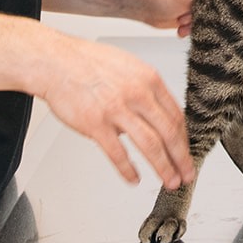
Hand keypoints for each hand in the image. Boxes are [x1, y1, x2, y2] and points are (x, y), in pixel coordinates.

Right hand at [40, 35, 195, 188]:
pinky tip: (134, 179)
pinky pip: (117, 153)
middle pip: (169, 132)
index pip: (176, 115)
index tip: (186, 153)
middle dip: (181, 158)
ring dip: (163, 167)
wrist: (56, 62)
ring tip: (169, 181)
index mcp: (149, 79)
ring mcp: (117, 109)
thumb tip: (153, 116)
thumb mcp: (129, 67)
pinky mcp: (95, 124)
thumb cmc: (89, 63)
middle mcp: (138, 94)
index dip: (184, 139)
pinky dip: (128, 170)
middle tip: (187, 174)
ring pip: (150, 145)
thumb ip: (145, 91)